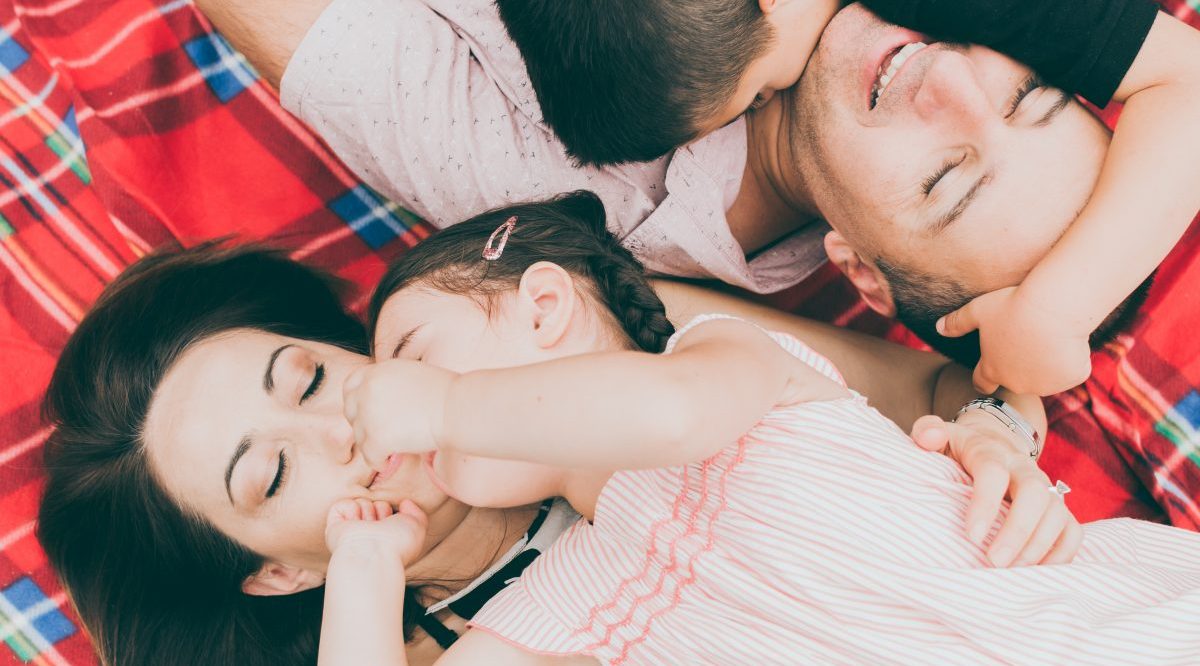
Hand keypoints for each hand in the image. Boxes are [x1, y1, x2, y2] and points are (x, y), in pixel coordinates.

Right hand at [324, 497, 427, 563]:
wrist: (373, 554)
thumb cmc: (397, 544)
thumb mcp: (417, 527)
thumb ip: (416, 512)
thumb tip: (405, 503)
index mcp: (384, 534)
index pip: (387, 508)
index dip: (392, 512)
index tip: (393, 525)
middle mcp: (367, 532)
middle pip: (375, 502)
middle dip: (380, 510)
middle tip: (379, 527)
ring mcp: (351, 530)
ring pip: (361, 501)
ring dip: (367, 512)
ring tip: (366, 528)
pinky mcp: (335, 527)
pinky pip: (342, 504)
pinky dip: (350, 510)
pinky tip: (353, 524)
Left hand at [343, 359, 456, 464]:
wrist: (457, 408)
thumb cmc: (446, 394)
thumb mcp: (411, 375)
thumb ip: (389, 385)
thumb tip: (381, 405)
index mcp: (377, 371)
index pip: (350, 386)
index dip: (355, 402)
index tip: (366, 413)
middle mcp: (368, 389)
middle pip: (350, 413)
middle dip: (363, 425)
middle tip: (381, 434)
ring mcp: (369, 413)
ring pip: (359, 437)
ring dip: (373, 445)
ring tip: (393, 449)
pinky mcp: (377, 437)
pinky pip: (369, 456)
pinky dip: (380, 461)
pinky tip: (392, 460)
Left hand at [911, 414, 1081, 566]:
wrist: (993, 441)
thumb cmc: (960, 449)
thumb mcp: (940, 436)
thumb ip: (928, 432)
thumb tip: (928, 436)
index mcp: (991, 452)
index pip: (993, 473)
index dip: (985, 504)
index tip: (972, 536)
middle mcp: (1023, 468)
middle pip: (1034, 493)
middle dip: (1018, 530)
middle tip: (995, 561)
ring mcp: (1045, 487)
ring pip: (1057, 513)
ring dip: (1038, 547)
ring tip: (1011, 572)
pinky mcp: (1058, 507)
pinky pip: (1072, 531)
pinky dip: (1061, 555)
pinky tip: (1037, 574)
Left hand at [937, 286, 1092, 395]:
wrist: (1054, 306)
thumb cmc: (1013, 305)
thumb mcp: (979, 310)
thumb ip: (957, 322)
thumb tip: (938, 328)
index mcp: (991, 369)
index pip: (982, 383)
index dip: (984, 377)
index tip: (988, 372)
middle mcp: (1017, 383)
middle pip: (1016, 378)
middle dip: (1019, 365)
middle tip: (1027, 340)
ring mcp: (1046, 383)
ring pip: (1045, 376)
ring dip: (1045, 365)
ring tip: (1048, 337)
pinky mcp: (1071, 378)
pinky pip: (1070, 370)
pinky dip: (1070, 359)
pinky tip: (1069, 339)